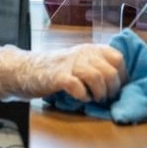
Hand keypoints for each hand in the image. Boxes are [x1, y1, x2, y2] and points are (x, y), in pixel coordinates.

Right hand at [0, 44, 126, 101]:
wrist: (25, 70)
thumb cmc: (55, 69)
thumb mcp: (79, 62)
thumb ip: (97, 66)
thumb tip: (121, 83)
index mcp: (91, 49)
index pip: (118, 58)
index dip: (122, 76)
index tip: (115, 87)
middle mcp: (83, 54)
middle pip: (111, 71)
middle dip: (112, 89)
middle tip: (104, 97)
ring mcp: (70, 64)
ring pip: (98, 78)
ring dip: (99, 94)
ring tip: (92, 98)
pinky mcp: (58, 77)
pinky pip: (78, 87)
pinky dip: (82, 96)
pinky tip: (79, 97)